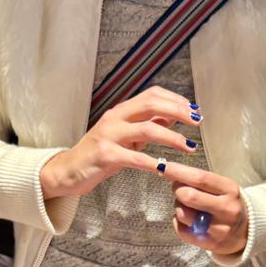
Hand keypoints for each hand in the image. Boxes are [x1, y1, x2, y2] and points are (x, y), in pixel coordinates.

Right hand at [38, 87, 197, 200]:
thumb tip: (172, 117)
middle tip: (197, 123)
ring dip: (172, 138)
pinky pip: (135, 158)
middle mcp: (115, 117)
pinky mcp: (105, 155)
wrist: (68, 171)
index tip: (194, 111)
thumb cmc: (99, 155)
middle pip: (151, 104)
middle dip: (179, 111)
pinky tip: (167, 170)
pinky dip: (154, 164)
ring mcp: (109, 135)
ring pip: (147, 129)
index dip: (176, 100)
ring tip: (189, 147)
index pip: (152, 94)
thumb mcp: (125, 137)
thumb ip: (146, 126)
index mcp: (121, 110)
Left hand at [164, 165, 249, 256]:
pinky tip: (186, 220)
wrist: (246, 232)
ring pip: (182, 214)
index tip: (165, 167)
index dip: (179, 171)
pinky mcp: (211, 244)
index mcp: (230, 190)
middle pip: (188, 196)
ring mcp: (219, 229)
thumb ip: (199, 181)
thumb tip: (169, 170)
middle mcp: (227, 209)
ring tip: (186, 206)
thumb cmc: (228, 203)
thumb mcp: (222, 188)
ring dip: (178, 206)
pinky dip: (177, 222)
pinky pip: (182, 231)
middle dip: (177, 189)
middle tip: (178, 189)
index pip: (200, 178)